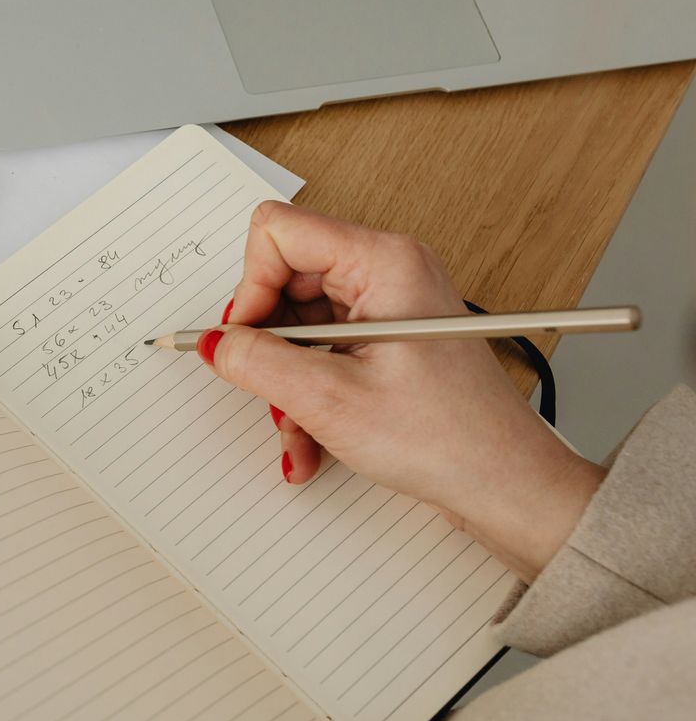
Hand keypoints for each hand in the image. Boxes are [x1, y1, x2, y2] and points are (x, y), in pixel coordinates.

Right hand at [199, 201, 602, 581]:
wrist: (505, 487)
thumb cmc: (450, 439)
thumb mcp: (329, 400)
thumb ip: (257, 361)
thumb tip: (215, 342)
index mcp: (383, 262)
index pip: (278, 233)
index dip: (250, 287)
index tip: (246, 339)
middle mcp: (387, 273)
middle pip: (282, 282)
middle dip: (266, 347)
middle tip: (270, 390)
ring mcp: (386, 308)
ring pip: (296, 327)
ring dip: (284, 384)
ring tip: (300, 431)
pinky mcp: (385, 342)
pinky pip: (320, 354)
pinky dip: (307, 396)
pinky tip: (313, 440)